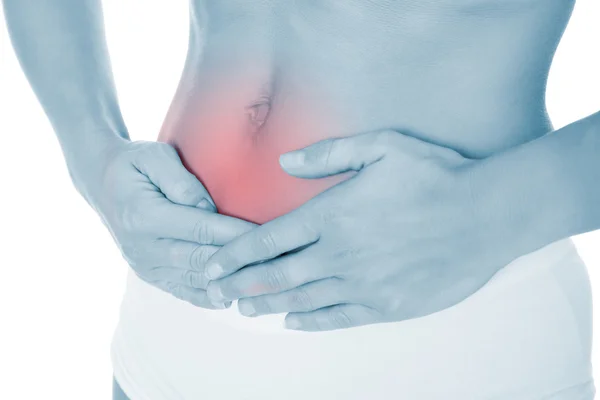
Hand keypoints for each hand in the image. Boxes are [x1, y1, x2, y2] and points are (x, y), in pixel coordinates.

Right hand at [70, 135, 255, 308]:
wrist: (102, 184)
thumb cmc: (134, 165)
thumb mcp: (155, 157)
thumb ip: (182, 182)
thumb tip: (210, 209)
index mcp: (144, 216)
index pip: (201, 228)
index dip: (236, 234)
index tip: (269, 235)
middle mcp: (143, 247)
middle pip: (202, 259)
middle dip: (242, 262)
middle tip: (277, 261)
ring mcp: (144, 266)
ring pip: (196, 280)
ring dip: (230, 283)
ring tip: (264, 281)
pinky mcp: (149, 275)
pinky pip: (183, 291)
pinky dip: (210, 296)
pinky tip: (234, 296)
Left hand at [203, 130, 516, 329]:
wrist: (487, 214)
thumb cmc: (436, 175)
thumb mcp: (381, 147)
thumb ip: (327, 154)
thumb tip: (285, 162)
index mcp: (333, 214)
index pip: (268, 240)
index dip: (234, 255)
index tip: (212, 266)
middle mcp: (341, 253)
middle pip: (277, 275)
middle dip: (242, 284)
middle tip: (219, 293)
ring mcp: (364, 283)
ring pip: (303, 300)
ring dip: (269, 304)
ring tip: (245, 308)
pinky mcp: (388, 305)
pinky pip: (339, 318)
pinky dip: (311, 322)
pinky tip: (293, 323)